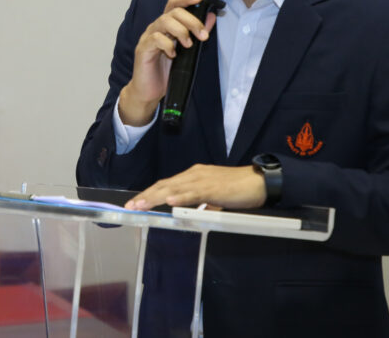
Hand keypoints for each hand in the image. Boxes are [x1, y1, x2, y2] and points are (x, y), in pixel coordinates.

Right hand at [118, 0, 216, 125]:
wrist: (149, 91)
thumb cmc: (166, 70)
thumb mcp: (187, 51)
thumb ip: (197, 33)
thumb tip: (211, 17)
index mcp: (166, 26)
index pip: (173, 4)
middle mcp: (156, 28)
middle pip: (172, 12)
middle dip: (191, 20)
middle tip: (202, 35)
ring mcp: (148, 37)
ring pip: (164, 21)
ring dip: (181, 31)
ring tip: (189, 45)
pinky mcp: (143, 49)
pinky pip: (155, 39)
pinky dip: (168, 45)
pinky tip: (173, 54)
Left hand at [124, 164, 265, 210]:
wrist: (259, 182)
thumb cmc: (238, 190)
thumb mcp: (213, 197)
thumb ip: (199, 202)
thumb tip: (188, 213)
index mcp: (193, 176)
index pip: (166, 184)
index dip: (149, 193)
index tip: (135, 203)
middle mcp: (194, 174)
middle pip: (165, 185)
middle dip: (146, 195)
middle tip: (129, 206)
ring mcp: (203, 180)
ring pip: (174, 188)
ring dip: (155, 197)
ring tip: (141, 205)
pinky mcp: (213, 188)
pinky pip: (193, 193)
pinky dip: (180, 197)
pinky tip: (170, 202)